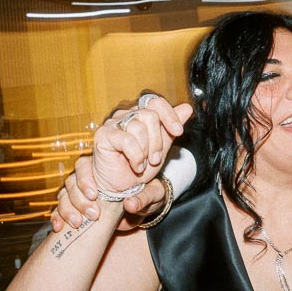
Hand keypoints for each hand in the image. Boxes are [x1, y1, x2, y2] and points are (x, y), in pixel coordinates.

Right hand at [50, 94, 189, 230]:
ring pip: (138, 127)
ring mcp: (113, 123)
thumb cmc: (140, 167)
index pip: (156, 102)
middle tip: (155, 159)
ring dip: (146, 151)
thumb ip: (171, 128)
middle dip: (157, 141)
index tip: (179, 131)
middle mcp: (125, 115)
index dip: (169, 115)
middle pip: (150, 115)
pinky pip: (127, 140)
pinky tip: (136, 166)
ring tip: (143, 165)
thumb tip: (187, 108)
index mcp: (140, 114)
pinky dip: (136, 156)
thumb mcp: (161, 148)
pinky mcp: (104, 134)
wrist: (122, 187)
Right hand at [53, 156, 168, 231]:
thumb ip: (143, 197)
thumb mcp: (152, 194)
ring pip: (64, 196)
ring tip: (78, 223)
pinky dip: (57, 218)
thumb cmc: (148, 196)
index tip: (94, 194)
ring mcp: (80, 193)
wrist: (144, 210)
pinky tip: (58, 228)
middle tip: (93, 214)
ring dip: (68, 210)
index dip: (85, 179)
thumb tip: (130, 204)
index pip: (84, 165)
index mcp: (104, 168)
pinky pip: (60, 211)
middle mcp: (89, 178)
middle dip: (79, 199)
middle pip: (71, 182)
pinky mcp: (76, 209)